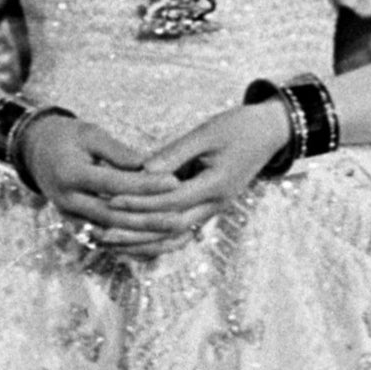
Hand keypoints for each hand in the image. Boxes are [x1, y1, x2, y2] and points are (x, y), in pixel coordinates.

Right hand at [18, 115, 176, 245]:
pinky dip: (128, 243)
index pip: (114, 183)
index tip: (174, 181)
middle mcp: (68, 201)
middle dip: (148, 219)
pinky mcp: (75, 225)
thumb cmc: (67, 136)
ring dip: (141, 236)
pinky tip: (154, 242)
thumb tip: (150, 165)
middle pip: (113, 215)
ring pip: (110, 232)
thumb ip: (119, 152)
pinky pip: (104, 238)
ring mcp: (69, 217)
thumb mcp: (91, 134)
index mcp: (70, 174)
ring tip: (171, 233)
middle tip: (180, 217)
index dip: (145, 184)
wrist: (35, 151)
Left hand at [78, 102, 291, 258]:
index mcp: (216, 185)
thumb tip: (143, 169)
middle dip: (136, 230)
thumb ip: (176, 153)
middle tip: (102, 229)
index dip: (140, 202)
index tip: (112, 199)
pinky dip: (157, 241)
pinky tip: (134, 242)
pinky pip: (180, 232)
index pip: (171, 202)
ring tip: (111, 243)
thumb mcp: (207, 132)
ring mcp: (212, 210)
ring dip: (143, 243)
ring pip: (175, 237)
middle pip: (170, 227)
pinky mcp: (207, 208)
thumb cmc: (239, 126)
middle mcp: (215, 205)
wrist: (269, 133)